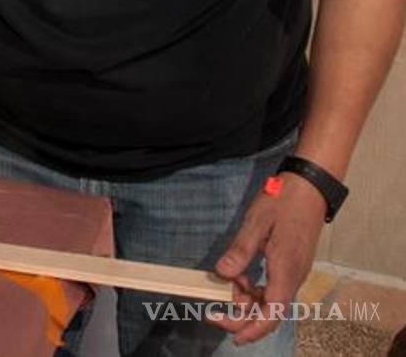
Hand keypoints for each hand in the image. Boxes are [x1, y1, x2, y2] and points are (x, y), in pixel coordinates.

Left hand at [210, 174, 326, 344]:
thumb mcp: (256, 223)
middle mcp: (293, 277)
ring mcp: (294, 272)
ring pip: (270, 300)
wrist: (310, 187)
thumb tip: (222, 274)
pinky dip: (254, 287)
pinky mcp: (292, 264)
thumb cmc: (283, 201)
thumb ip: (240, 250)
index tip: (233, 336)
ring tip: (226, 283)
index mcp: (286, 270)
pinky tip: (240, 274)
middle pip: (269, 311)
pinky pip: (272, 287)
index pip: (271, 313)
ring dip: (247, 299)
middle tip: (214, 310)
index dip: (253, 329)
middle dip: (243, 316)